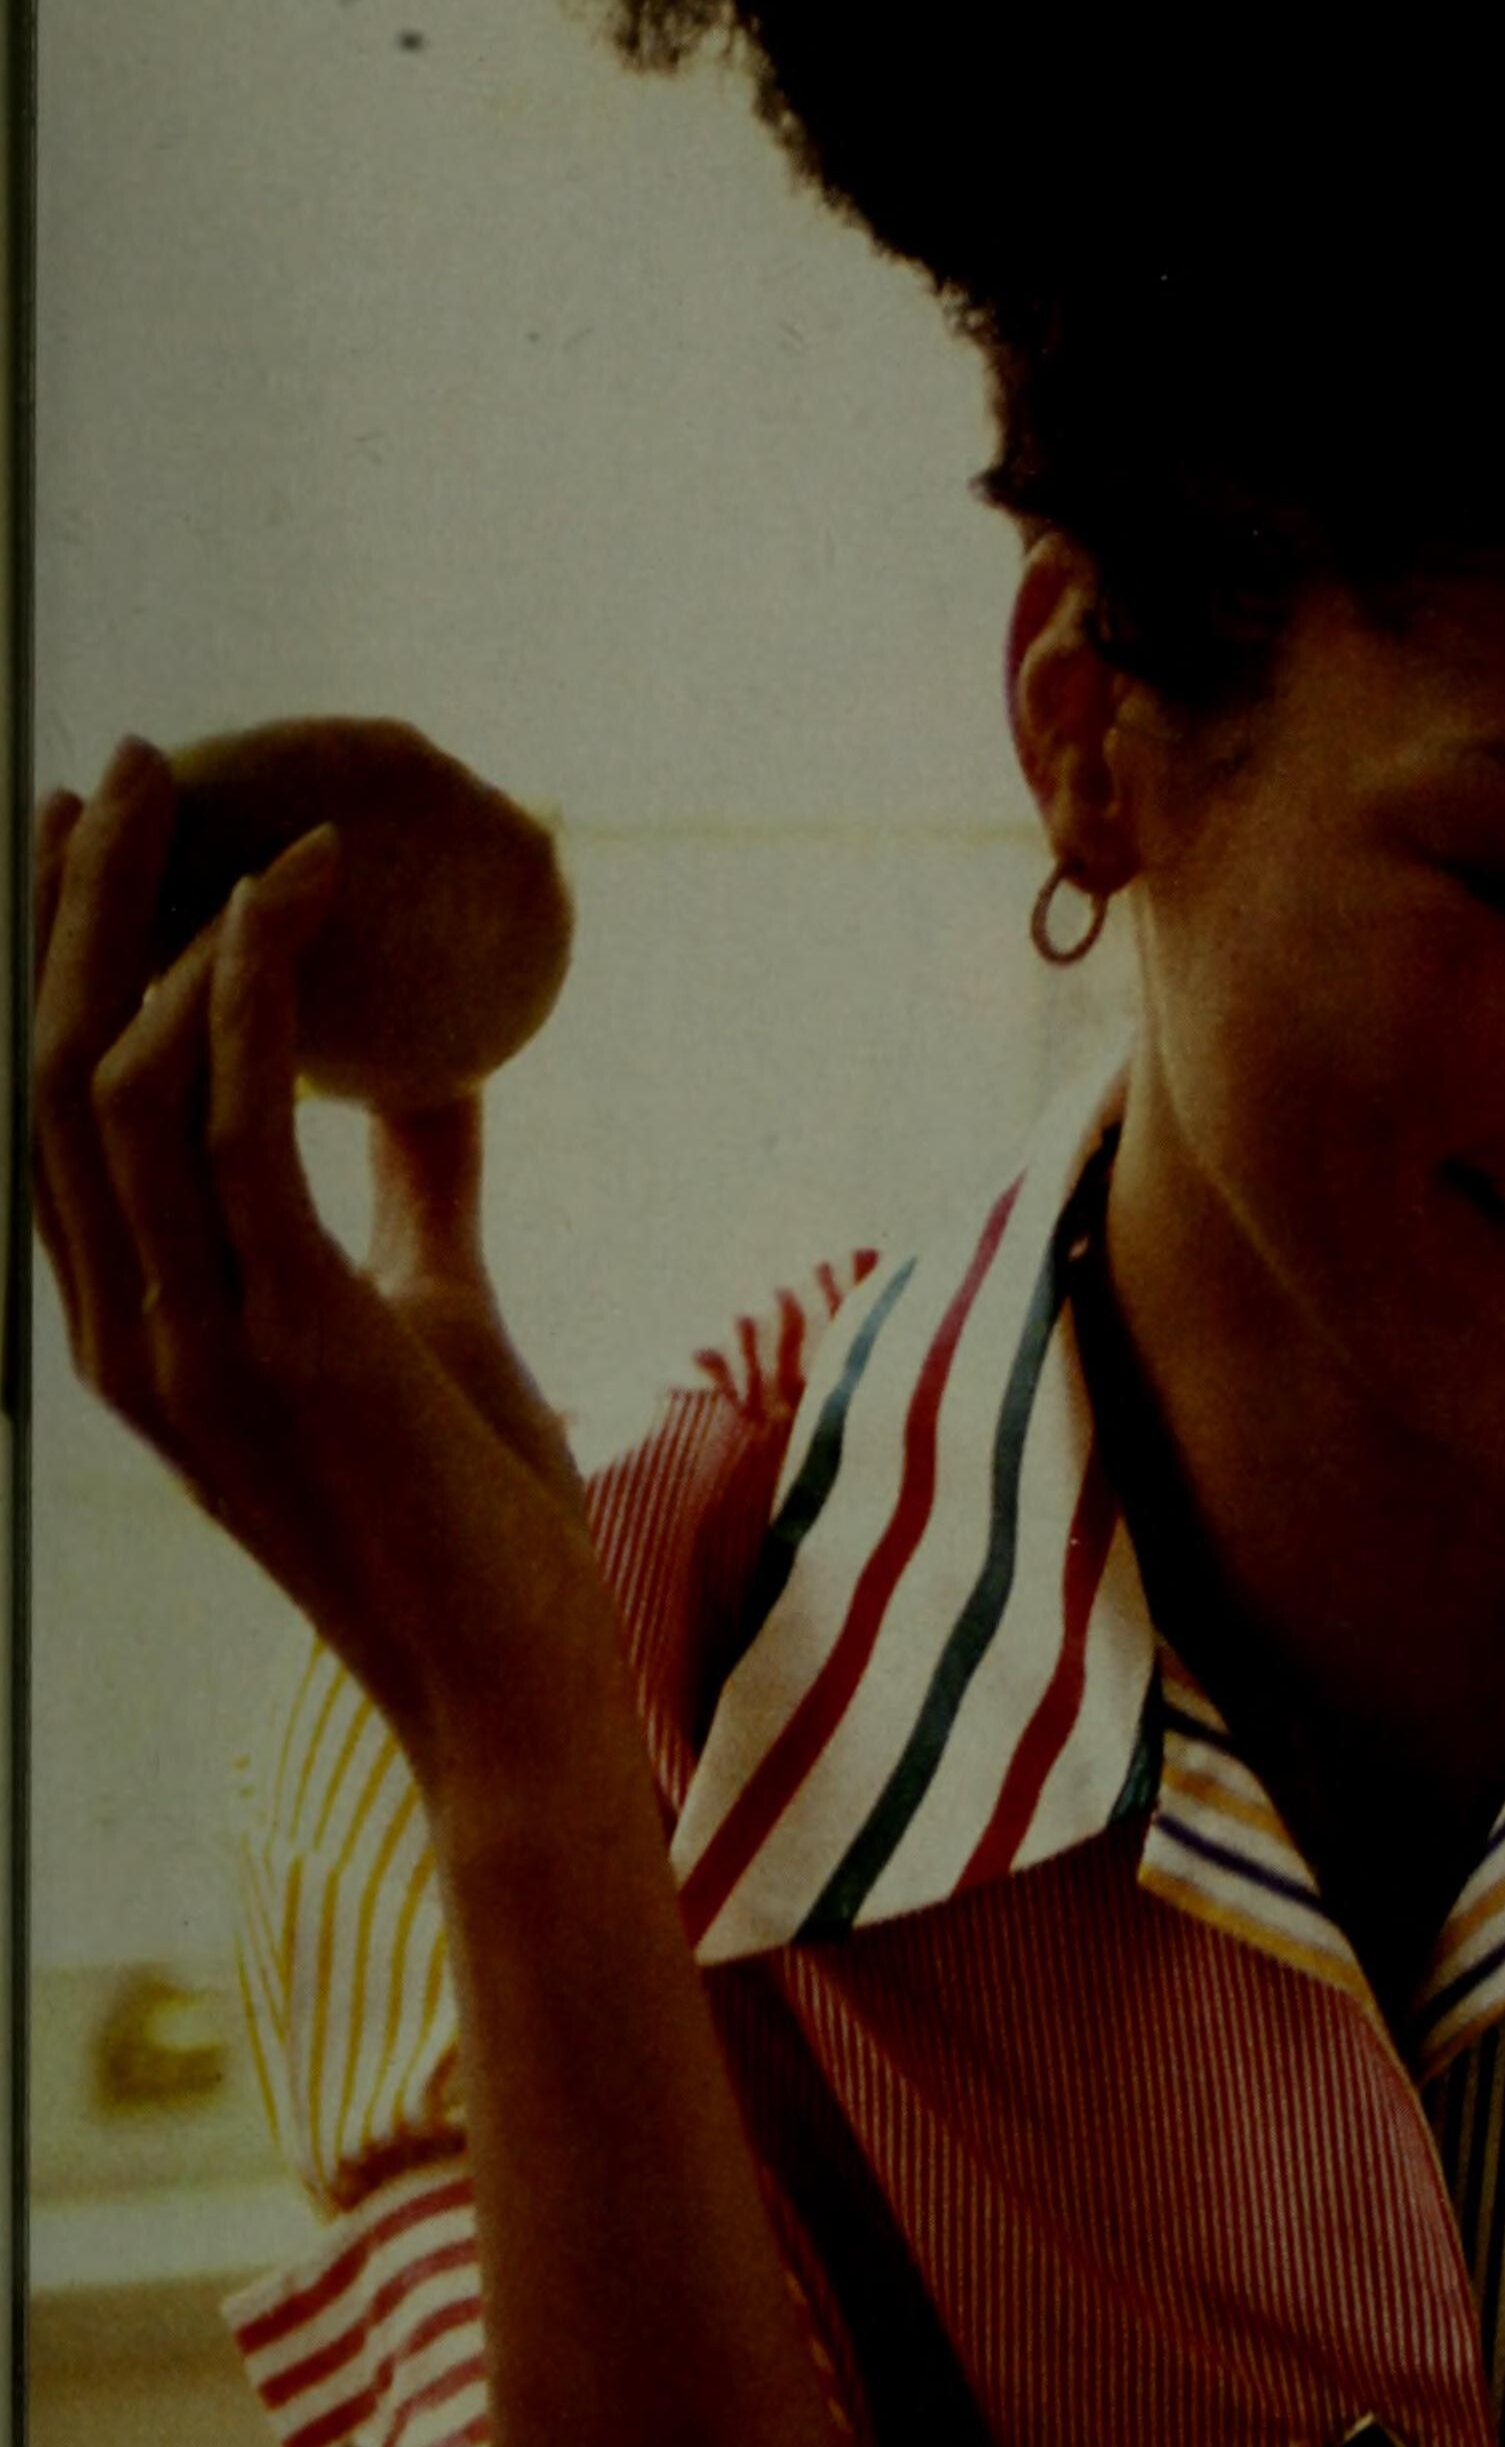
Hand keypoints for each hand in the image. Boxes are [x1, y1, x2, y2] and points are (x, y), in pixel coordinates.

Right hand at [34, 737, 603, 1774]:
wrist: (512, 1682)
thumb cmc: (477, 1516)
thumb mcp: (433, 1320)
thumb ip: (416, 1200)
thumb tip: (434, 1081)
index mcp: (142, 1329)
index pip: (58, 1117)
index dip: (57, 964)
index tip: (90, 836)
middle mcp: (131, 1331)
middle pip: (50, 1070)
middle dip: (78, 904)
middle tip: (136, 765)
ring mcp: (192, 1338)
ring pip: (109, 1079)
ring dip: (154, 919)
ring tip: (221, 800)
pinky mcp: (285, 1335)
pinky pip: (235, 1129)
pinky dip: (256, 995)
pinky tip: (303, 896)